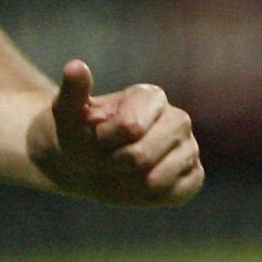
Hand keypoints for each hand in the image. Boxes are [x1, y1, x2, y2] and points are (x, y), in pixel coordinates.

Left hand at [28, 59, 203, 206]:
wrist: (86, 163)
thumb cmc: (79, 134)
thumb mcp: (67, 112)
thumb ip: (73, 91)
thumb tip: (76, 65)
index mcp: (152, 96)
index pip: (130, 127)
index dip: (104, 141)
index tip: (98, 136)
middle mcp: (177, 118)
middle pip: (141, 156)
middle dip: (114, 163)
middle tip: (108, 156)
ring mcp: (189, 147)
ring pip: (157, 179)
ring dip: (129, 182)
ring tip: (123, 169)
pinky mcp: (194, 174)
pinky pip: (176, 194)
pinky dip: (151, 196)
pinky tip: (140, 182)